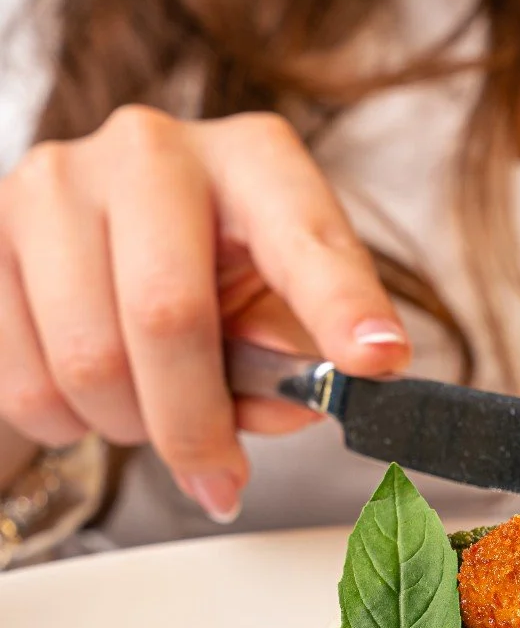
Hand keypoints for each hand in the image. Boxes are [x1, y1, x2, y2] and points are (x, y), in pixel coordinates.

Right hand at [0, 107, 408, 520]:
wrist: (101, 241)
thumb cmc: (212, 275)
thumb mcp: (277, 309)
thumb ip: (297, 358)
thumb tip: (294, 403)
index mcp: (254, 161)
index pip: (305, 237)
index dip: (342, 306)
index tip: (377, 360)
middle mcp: (153, 150)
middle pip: (168, 314)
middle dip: (196, 424)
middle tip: (219, 477)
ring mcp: (58, 184)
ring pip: (89, 360)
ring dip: (130, 428)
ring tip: (153, 413)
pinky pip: (25, 382)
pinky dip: (69, 424)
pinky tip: (96, 397)